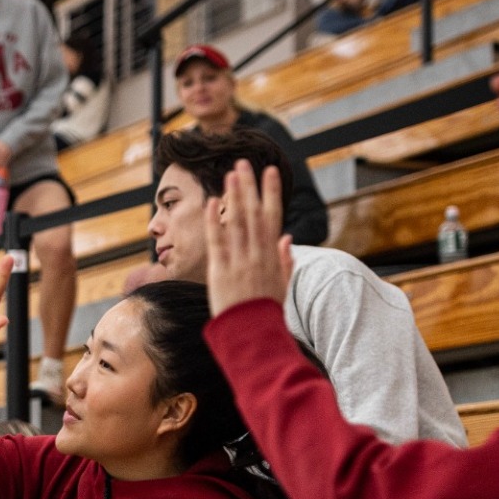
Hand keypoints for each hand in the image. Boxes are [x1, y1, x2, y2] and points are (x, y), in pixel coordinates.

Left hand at [203, 160, 293, 314]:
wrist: (253, 335)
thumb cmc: (266, 311)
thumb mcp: (282, 285)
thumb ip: (285, 260)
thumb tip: (287, 237)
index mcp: (272, 256)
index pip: (273, 217)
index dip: (271, 193)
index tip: (270, 171)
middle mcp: (257, 255)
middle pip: (254, 214)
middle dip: (249, 187)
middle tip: (244, 162)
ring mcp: (238, 262)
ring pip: (237, 223)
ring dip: (233, 197)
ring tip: (230, 174)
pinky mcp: (220, 272)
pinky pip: (217, 243)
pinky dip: (214, 222)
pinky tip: (211, 203)